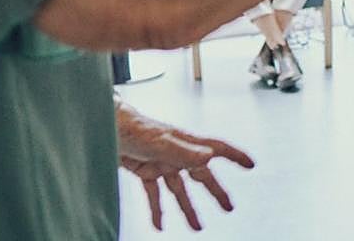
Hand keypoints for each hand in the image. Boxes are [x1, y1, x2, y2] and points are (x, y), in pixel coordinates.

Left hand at [116, 101, 254, 231]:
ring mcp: (161, 162)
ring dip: (188, 208)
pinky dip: (157, 210)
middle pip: (201, 175)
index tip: (250, 165)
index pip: (217, 148)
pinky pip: (155, 194)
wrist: (103, 126)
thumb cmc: (131, 126)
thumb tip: (208, 157)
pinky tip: (159, 225)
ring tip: (197, 226)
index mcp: (186, 143)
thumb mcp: (159, 142)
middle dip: (216, 191)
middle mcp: (177, 153)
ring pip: (179, 189)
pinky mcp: (145, 170)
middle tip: (228, 207)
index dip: (235, 156)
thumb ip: (184, 151)